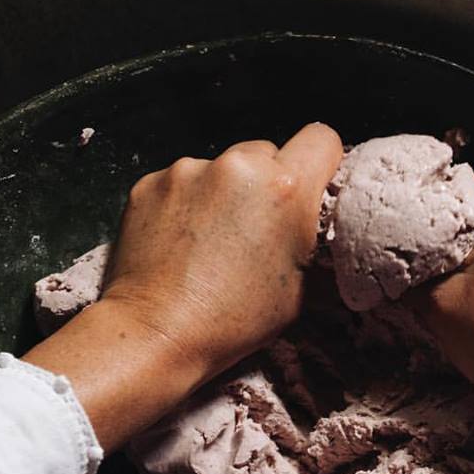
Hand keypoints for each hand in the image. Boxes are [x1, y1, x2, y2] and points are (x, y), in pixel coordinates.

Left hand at [24, 123, 342, 451]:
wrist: (156, 334)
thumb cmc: (232, 322)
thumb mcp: (298, 288)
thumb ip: (306, 235)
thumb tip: (310, 220)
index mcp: (285, 189)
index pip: (322, 138)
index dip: (321, 162)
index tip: (311, 187)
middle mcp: (238, 166)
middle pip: (267, 152)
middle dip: (266, 183)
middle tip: (255, 229)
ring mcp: (188, 169)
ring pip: (222, 168)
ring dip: (224, 193)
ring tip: (210, 242)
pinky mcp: (150, 181)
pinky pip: (183, 181)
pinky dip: (186, 203)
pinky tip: (180, 242)